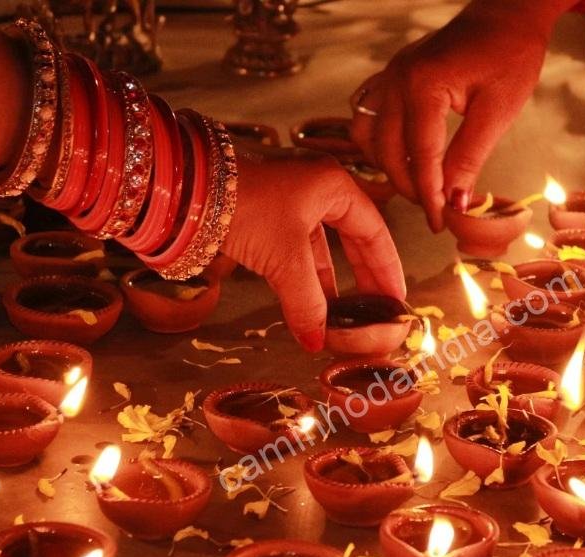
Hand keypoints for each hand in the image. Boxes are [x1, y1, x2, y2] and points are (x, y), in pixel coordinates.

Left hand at [223, 148, 405, 351]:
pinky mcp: (264, 216)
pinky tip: (307, 304)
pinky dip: (303, 278)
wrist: (188, 190)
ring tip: (342, 315)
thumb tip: (318, 342)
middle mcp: (316, 190)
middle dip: (363, 276)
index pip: (374, 230)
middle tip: (377, 307)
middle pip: (352, 238)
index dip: (387, 266)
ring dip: (329, 282)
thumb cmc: (247, 208)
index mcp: (334, 187)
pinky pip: (295, 252)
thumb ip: (308, 302)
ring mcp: (289, 202)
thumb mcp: (286, 258)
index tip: (396, 296)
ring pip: (320, 248)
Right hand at [349, 0, 560, 230]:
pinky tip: (402, 154)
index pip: (420, 156)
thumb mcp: (498, 111)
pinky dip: (378, 140)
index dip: (429, 195)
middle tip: (435, 207)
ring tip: (418, 182)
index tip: (439, 222)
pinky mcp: (392, 75)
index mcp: (423, 86)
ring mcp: (389, 74)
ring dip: (387, 164)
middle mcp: (397, 79)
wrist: (507, 16)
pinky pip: (367, 113)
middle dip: (408, 185)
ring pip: (366, 134)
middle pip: (387, 150)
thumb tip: (454, 202)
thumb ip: (470, 157)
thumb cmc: (510, 55)